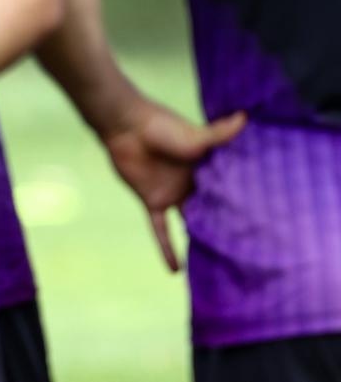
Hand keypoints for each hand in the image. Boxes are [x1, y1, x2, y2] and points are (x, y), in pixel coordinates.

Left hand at [100, 100, 245, 271]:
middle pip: (213, 211)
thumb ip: (221, 134)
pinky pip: (160, 230)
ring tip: (220, 268)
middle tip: (250, 255)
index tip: (265, 227)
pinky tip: (175, 272)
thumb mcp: (197, 135)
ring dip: (200, 242)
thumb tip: (247, 117)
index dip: (243, 208)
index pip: (229, 193)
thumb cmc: (163, 126)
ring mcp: (172, 195)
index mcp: (207, 169)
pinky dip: (166, 249)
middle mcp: (192, 185)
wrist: (125, 126)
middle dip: (227, 229)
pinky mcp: (152, 201)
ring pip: (190, 224)